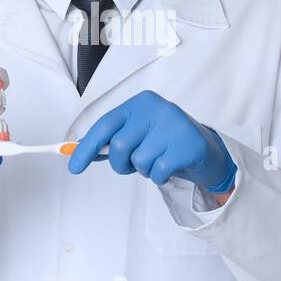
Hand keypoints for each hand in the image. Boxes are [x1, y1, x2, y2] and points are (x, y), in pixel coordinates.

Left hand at [66, 90, 236, 192]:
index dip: (86, 148)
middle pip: (120, 146)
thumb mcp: (137, 135)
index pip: (105, 125)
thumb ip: (110, 140)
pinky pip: (158, 171)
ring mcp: (174, 125)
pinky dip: (159, 177)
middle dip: (122, 164)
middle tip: (134, 165)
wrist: (205, 150)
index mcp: (140, 102)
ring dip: (144, 170)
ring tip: (158, 161)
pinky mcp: (187, 145)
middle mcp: (157, 108)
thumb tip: (77, 151)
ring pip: (139, 161)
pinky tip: (170, 167)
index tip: (74, 166)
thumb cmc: (165, 142)